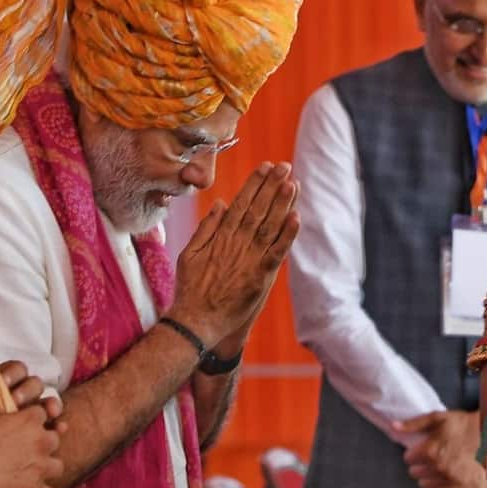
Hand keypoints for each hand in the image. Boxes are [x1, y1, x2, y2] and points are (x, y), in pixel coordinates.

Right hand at [0, 361, 64, 487]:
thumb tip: (2, 390)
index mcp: (30, 418)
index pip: (43, 413)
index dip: (35, 420)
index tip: (28, 425)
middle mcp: (42, 439)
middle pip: (54, 439)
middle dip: (43, 444)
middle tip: (28, 451)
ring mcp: (41, 466)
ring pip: (57, 466)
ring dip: (46, 469)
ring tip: (32, 473)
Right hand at [170, 161, 299, 350]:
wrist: (196, 321)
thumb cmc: (191, 289)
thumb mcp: (189, 254)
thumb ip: (206, 228)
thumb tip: (221, 203)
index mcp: (221, 236)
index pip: (241, 203)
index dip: (254, 184)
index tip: (266, 167)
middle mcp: (237, 243)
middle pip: (258, 209)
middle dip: (272, 186)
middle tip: (285, 166)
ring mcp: (250, 259)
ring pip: (270, 226)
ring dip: (282, 204)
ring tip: (292, 183)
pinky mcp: (261, 277)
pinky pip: (277, 252)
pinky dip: (287, 235)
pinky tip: (296, 218)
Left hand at [397, 411, 478, 487]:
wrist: (486, 434)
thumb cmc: (459, 424)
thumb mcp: (436, 418)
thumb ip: (413, 424)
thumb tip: (393, 427)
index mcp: (431, 450)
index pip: (408, 458)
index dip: (412, 452)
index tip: (418, 448)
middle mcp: (438, 467)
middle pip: (414, 472)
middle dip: (418, 464)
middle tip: (427, 456)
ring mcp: (449, 479)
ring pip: (424, 484)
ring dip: (425, 476)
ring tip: (434, 466)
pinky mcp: (458, 486)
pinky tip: (438, 478)